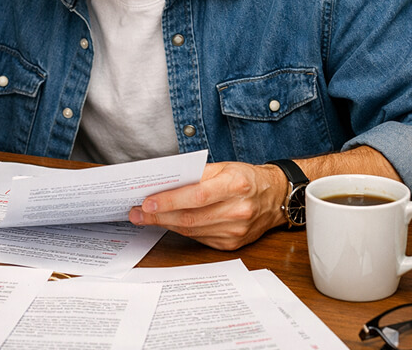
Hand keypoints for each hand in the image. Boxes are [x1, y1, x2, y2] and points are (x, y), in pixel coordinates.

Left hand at [127, 161, 287, 250]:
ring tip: (145, 218)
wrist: (275, 197)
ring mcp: (236, 231)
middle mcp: (238, 210)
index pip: (196, 196)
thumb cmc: (246, 178)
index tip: (146, 202)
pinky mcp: (232, 244)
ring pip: (192, 230)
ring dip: (165, 224)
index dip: (169, 201)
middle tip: (136, 213)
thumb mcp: (225, 166)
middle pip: (190, 217)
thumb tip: (164, 184)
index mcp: (236, 185)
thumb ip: (196, 175)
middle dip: (158, 216)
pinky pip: (199, 238)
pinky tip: (168, 223)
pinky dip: (181, 230)